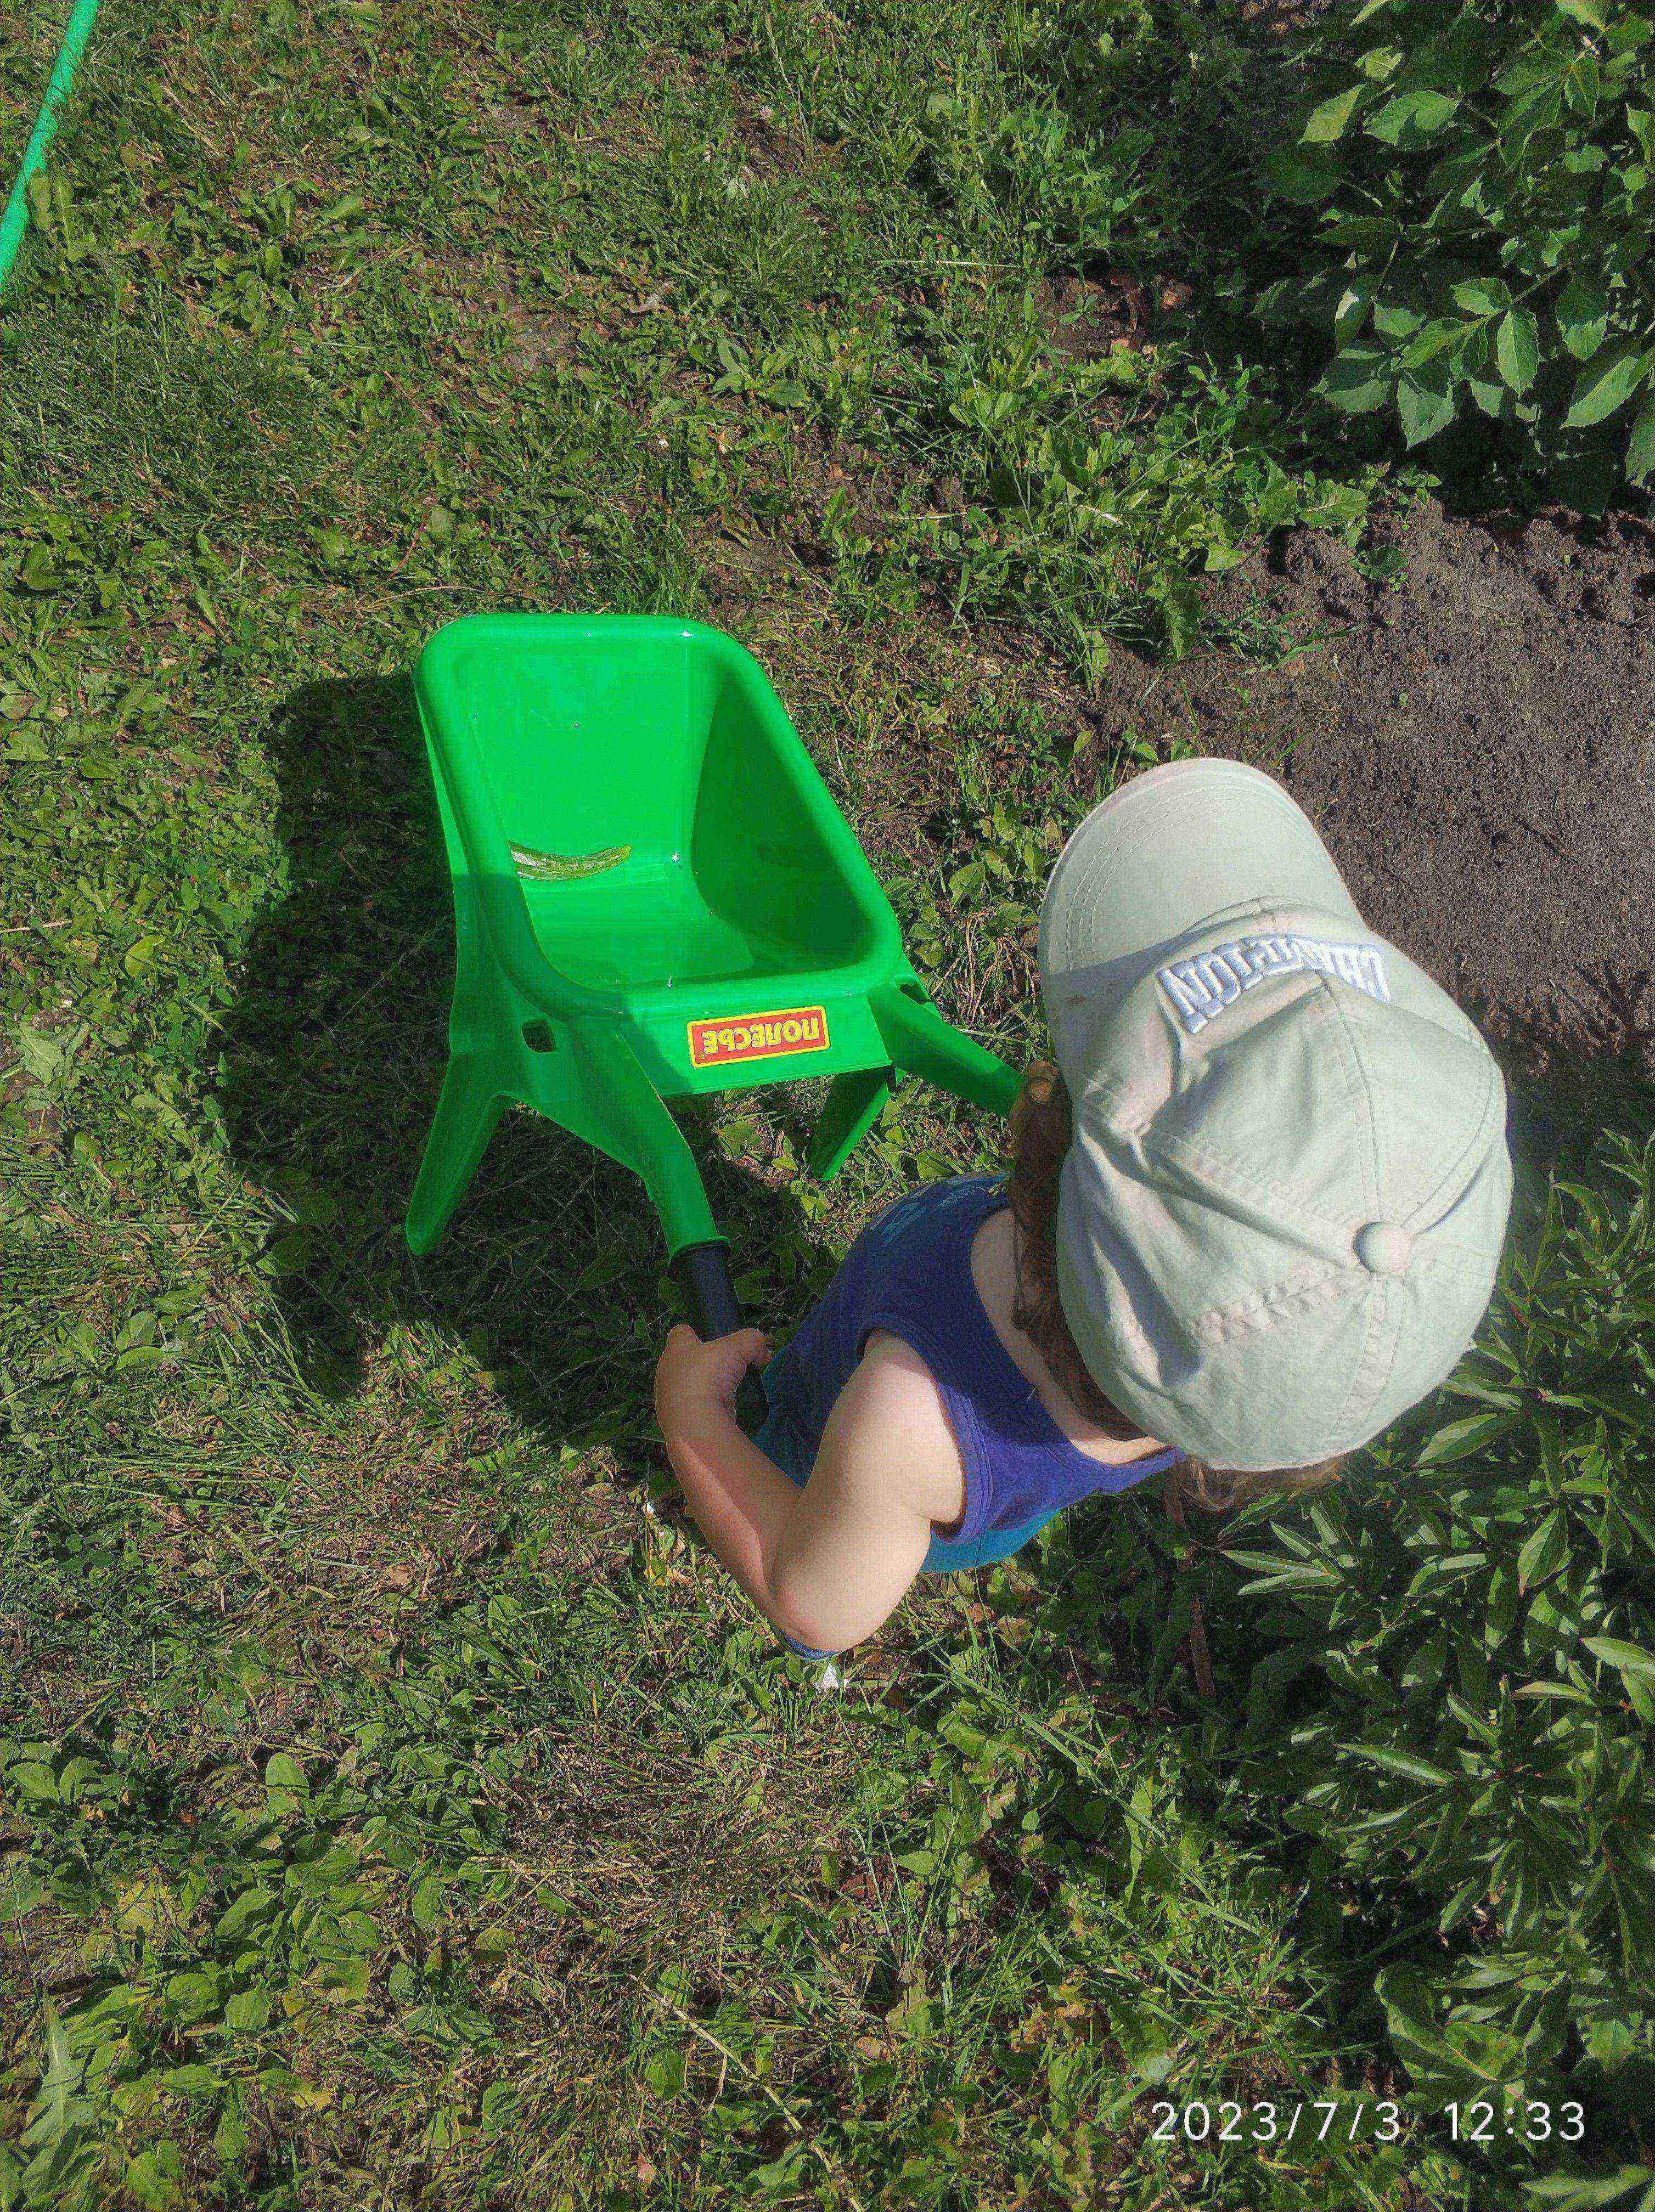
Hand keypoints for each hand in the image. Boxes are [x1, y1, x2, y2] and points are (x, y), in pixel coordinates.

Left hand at [654, 1323, 770, 1437]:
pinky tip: (720, 1411)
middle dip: (703, 1363)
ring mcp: (668, 1399)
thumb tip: (761, 1348)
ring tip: (726, 1390)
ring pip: (686, 1387)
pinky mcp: (676, 1421)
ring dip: (704, 1388)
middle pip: (683, 1361)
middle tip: (725, 1366)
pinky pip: (691, 1409)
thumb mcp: (736, 1349)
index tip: (710, 1338)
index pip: (679, 1332)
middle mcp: (666, 1372)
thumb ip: (751, 1342)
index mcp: (675, 1349)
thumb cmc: (708, 1376)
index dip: (694, 1332)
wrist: (695, 1423)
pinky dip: (705, 1408)